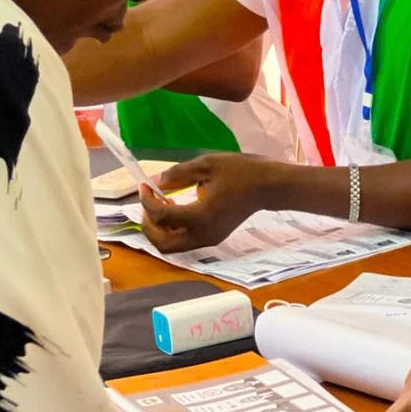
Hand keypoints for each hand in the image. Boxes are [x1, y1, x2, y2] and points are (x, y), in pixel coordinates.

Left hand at [139, 154, 275, 252]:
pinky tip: (175, 208)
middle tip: (147, 203)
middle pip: (162, 243)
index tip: (144, 185)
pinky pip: (184, 241)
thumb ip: (178, 174)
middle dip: (148, 224)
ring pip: (172, 246)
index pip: (162, 216)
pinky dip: (172, 229)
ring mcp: (208, 239)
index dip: (146, 201)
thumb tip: (156, 181)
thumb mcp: (206, 165)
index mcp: (200, 216)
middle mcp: (203, 234)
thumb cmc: (239, 172)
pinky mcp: (212, 238)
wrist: (266, 186)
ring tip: (161, 204)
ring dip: (160, 229)